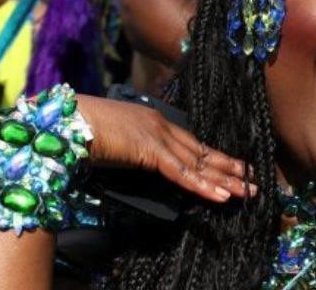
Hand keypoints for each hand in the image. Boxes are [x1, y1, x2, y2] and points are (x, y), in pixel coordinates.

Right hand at [76, 95, 253, 203]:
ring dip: (226, 181)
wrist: (61, 121)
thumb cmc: (78, 130)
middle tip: (254, 180)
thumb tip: (137, 163)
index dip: (213, 156)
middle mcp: (160, 124)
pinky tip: (222, 196)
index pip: (191, 143)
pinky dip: (203, 186)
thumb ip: (130, 151)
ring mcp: (157, 136)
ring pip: (199, 164)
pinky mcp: (150, 150)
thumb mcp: (112, 142)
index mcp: (152, 120)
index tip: (233, 166)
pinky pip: (182, 174)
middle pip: (202, 152)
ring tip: (248, 192)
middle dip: (230, 168)